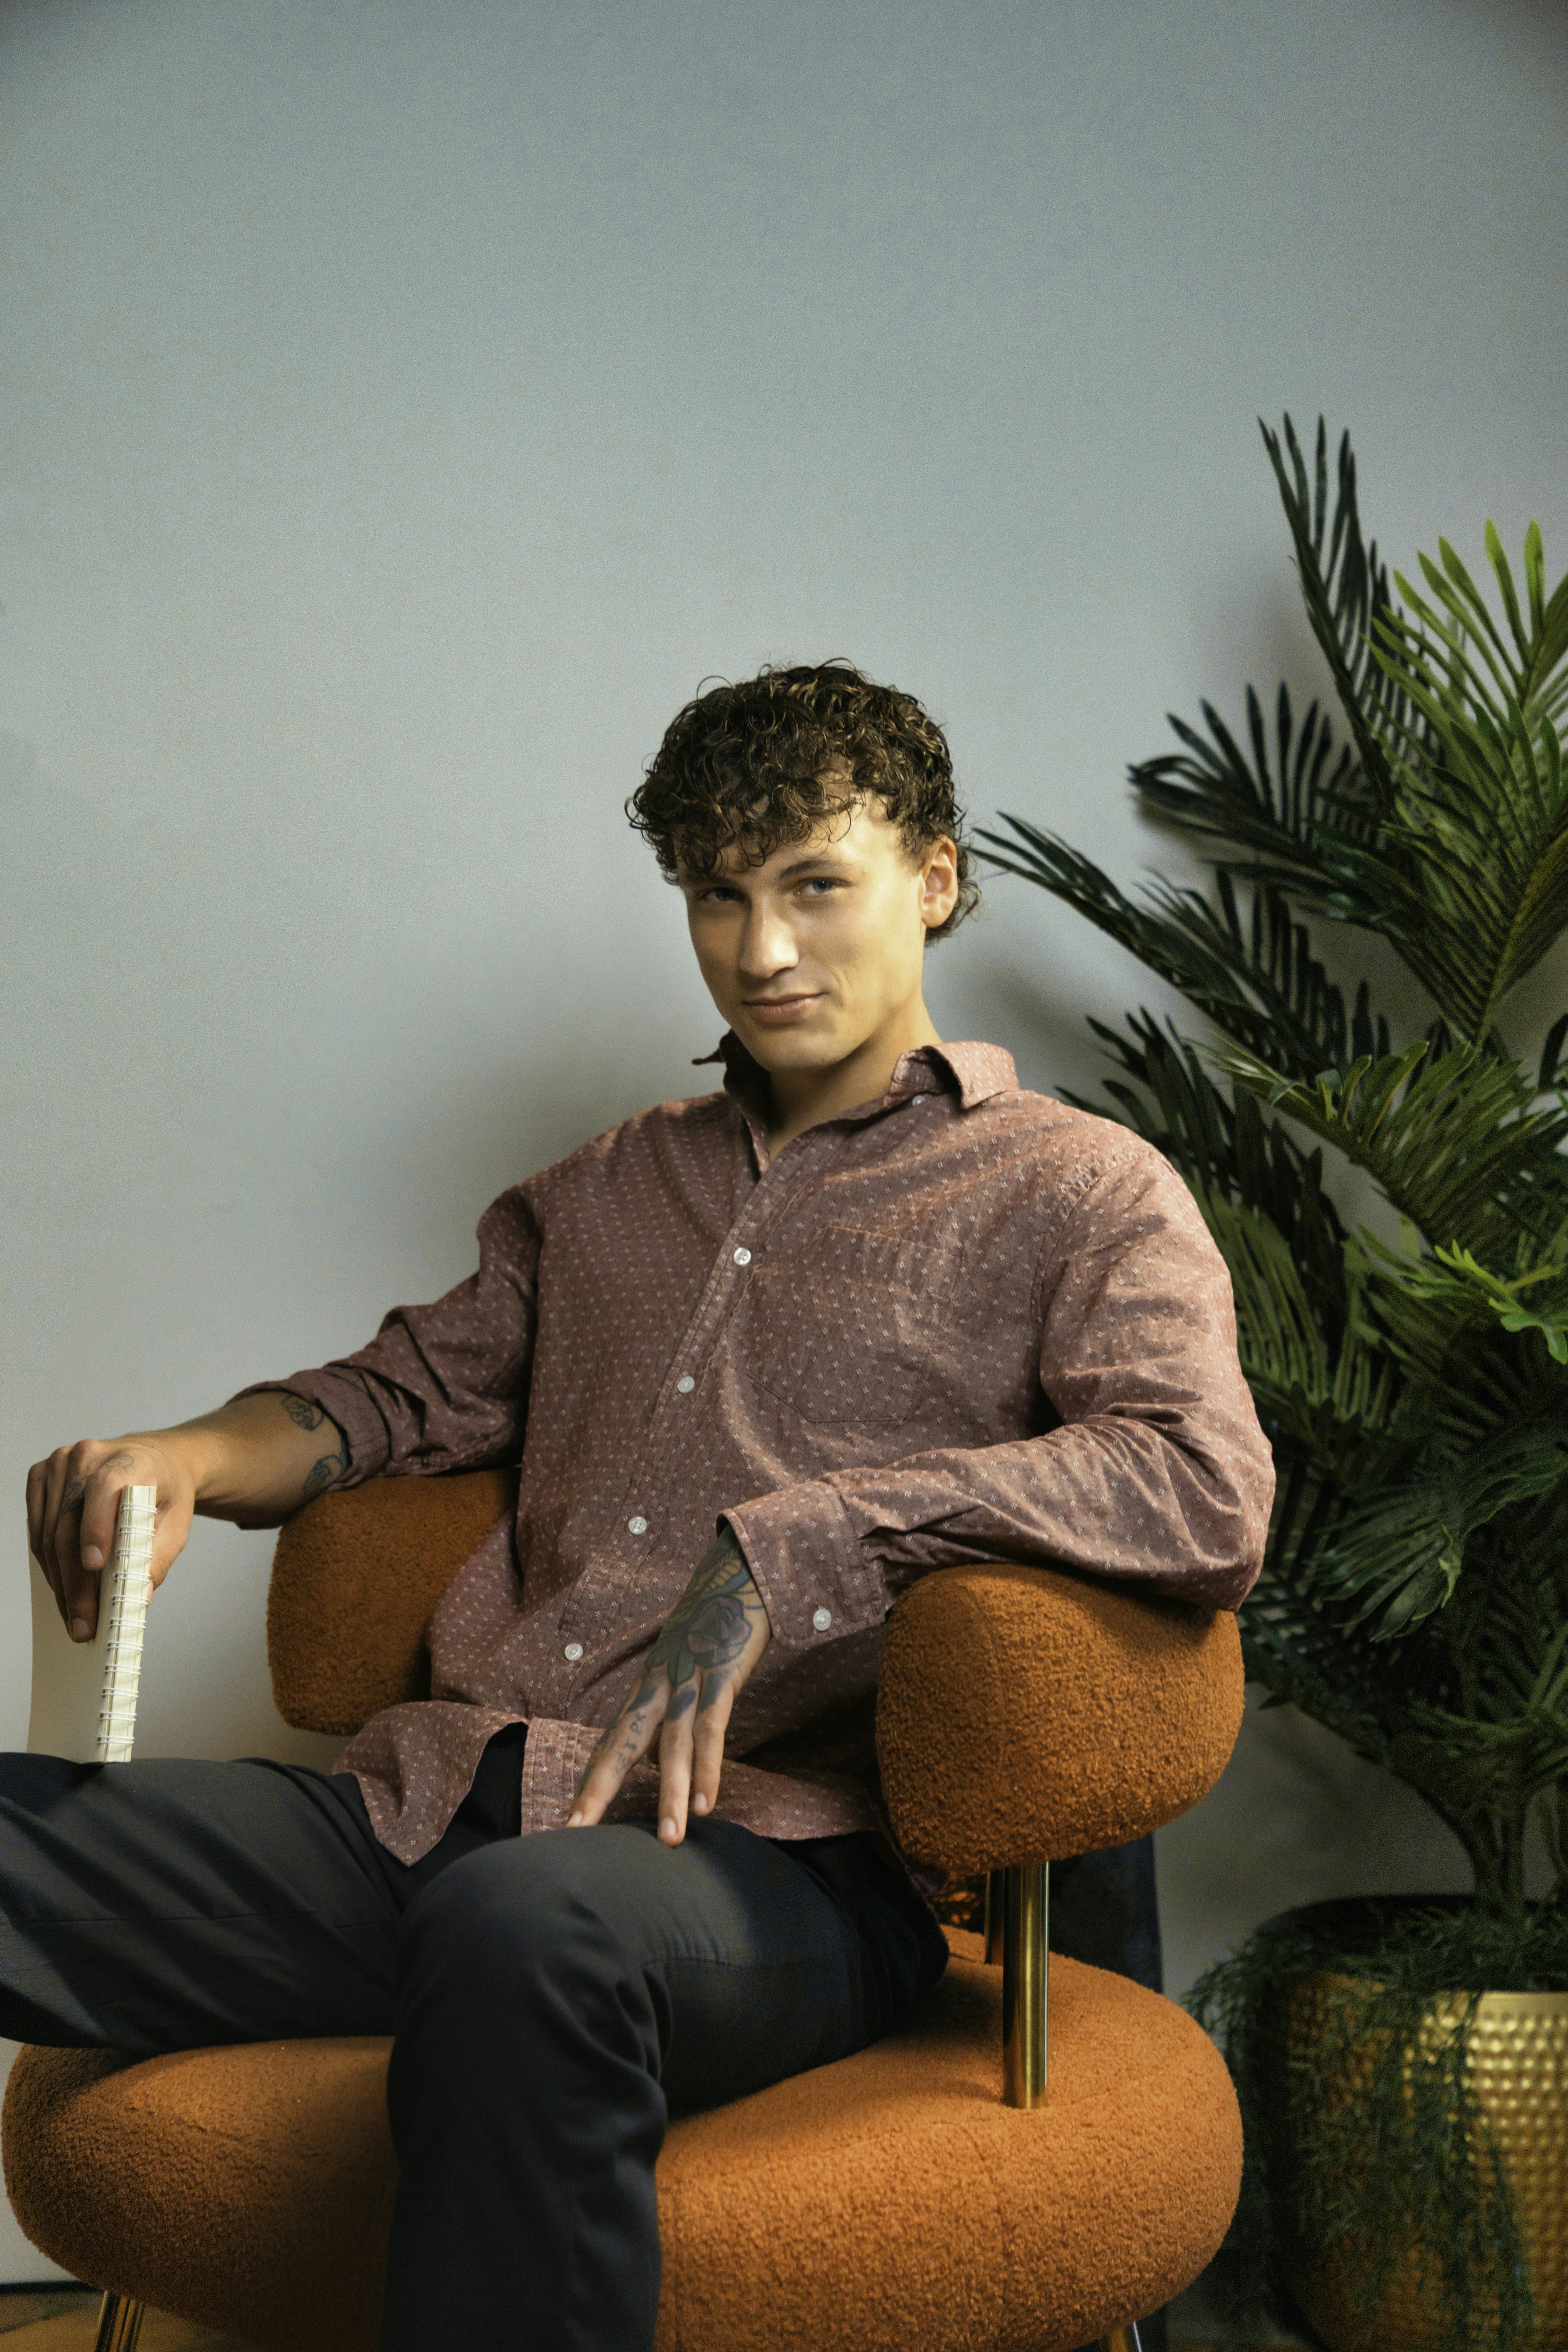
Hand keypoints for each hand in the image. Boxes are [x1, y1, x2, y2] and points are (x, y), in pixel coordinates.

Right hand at [26, 1435, 197, 1642]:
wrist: (155, 1462)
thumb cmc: (165, 1492)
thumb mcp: (178, 1523)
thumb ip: (158, 1557)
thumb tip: (136, 1596)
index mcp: (128, 1460)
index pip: (103, 1490)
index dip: (95, 1527)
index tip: (94, 1566)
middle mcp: (88, 1455)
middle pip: (69, 1524)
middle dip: (75, 1582)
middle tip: (83, 1624)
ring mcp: (60, 1464)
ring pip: (48, 1533)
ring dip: (59, 1581)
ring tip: (74, 1617)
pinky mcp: (41, 1476)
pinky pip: (38, 1529)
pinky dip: (49, 1564)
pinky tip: (62, 1589)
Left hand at [568, 1526, 771, 1845]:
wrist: (736, 1573)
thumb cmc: (711, 1629)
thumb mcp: (681, 1671)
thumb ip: (666, 1716)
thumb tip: (658, 1763)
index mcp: (644, 1690)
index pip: (608, 1745)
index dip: (589, 1786)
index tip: (567, 1827)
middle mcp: (656, 1688)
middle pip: (619, 1745)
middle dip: (597, 1792)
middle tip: (576, 1835)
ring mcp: (687, 1681)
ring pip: (672, 1745)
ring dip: (669, 1795)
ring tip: (669, 1840)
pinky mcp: (720, 1677)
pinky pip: (711, 1729)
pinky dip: (708, 1767)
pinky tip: (706, 1803)